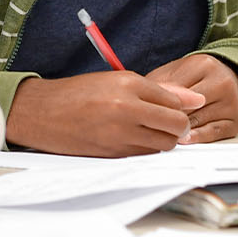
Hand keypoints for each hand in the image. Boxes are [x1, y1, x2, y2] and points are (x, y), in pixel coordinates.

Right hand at [6, 73, 205, 156]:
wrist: (40, 112)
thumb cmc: (78, 93)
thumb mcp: (117, 81)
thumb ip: (159, 91)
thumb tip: (197, 99)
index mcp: (129, 85)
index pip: (176, 101)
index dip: (181, 108)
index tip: (178, 110)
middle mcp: (126, 109)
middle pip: (176, 125)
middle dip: (178, 127)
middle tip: (170, 125)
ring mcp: (119, 134)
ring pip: (164, 145)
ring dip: (163, 140)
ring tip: (148, 131)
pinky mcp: (112, 154)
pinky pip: (144, 155)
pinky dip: (145, 149)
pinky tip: (133, 139)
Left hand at [147, 53, 237, 143]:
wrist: (228, 78)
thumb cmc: (195, 78)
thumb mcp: (176, 72)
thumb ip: (159, 85)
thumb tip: (142, 103)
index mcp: (204, 64)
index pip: (176, 89)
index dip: (157, 103)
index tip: (142, 112)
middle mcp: (222, 81)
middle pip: (188, 107)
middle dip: (167, 118)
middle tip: (148, 127)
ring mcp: (232, 102)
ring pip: (198, 121)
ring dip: (178, 130)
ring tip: (161, 134)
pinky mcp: (236, 120)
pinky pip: (214, 132)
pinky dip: (198, 137)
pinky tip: (184, 139)